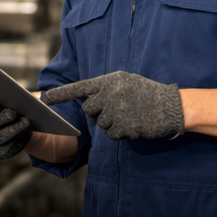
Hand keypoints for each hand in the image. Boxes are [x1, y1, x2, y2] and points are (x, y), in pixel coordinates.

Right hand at [0, 101, 31, 158]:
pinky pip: (6, 148)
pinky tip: (27, 132)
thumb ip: (3, 99)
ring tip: (25, 122)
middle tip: (12, 113)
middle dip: (0, 119)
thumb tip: (13, 96)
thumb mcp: (1, 102)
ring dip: (12, 130)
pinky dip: (18, 139)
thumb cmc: (3, 109)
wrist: (11, 127)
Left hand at [43, 71, 183, 140]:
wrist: (171, 107)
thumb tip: (90, 101)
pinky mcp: (122, 127)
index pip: (80, 88)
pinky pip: (111, 134)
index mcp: (108, 81)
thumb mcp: (126, 82)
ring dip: (112, 123)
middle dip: (98, 112)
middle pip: (88, 109)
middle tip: (117, 109)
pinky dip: (121, 133)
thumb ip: (107, 89)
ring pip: (100, 124)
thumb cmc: (149, 94)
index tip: (45, 98)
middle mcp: (108, 95)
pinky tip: (134, 124)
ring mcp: (114, 112)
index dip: (61, 94)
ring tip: (130, 115)